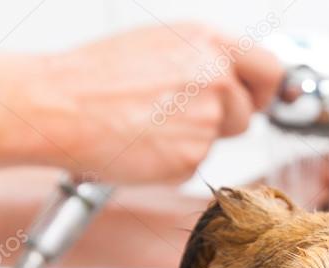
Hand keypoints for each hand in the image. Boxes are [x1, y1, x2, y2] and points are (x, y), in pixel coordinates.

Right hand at [6, 24, 282, 183]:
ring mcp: (207, 119)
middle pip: (245, 113)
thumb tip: (231, 76)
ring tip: (149, 124)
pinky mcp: (192, 157)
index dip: (262, 89)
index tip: (254, 98)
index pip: (271, 70)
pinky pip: (195, 165)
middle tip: (178, 116)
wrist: (56, 106)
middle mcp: (215, 78)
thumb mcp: (159, 44)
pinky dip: (172, 161)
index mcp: (209, 42)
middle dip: (221, 120)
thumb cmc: (94, 76)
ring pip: (219, 141)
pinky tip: (142, 144)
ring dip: (194, 139)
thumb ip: (204, 60)